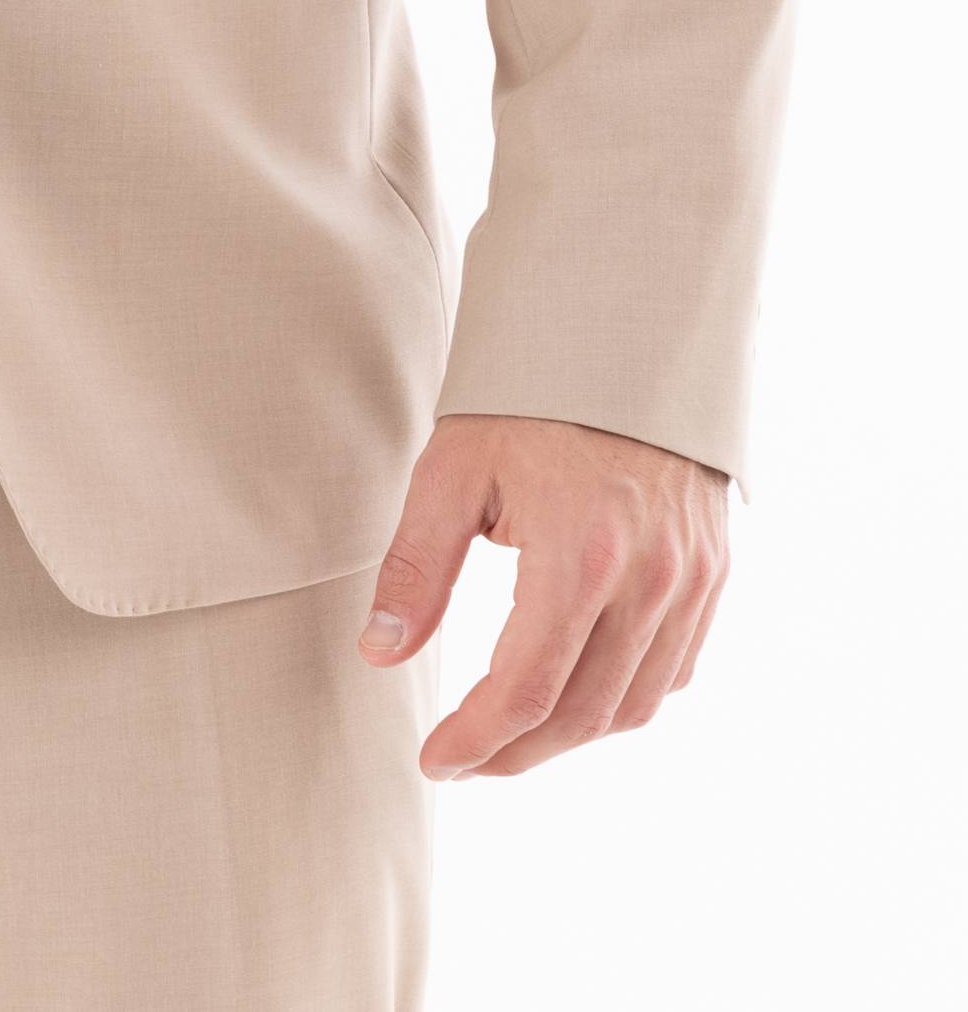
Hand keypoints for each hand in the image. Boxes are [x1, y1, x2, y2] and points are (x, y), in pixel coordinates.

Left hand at [357, 414, 728, 777]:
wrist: (623, 332)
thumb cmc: (530, 396)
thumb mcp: (455, 467)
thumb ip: (417, 566)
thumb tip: (380, 651)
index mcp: (579, 554)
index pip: (524, 690)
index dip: (475, 739)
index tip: (436, 761)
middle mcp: (648, 578)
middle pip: (581, 714)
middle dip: (516, 752)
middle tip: (466, 758)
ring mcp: (691, 579)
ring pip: (634, 704)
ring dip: (570, 734)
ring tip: (512, 733)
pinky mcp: (712, 571)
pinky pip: (674, 669)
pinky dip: (624, 697)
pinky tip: (578, 689)